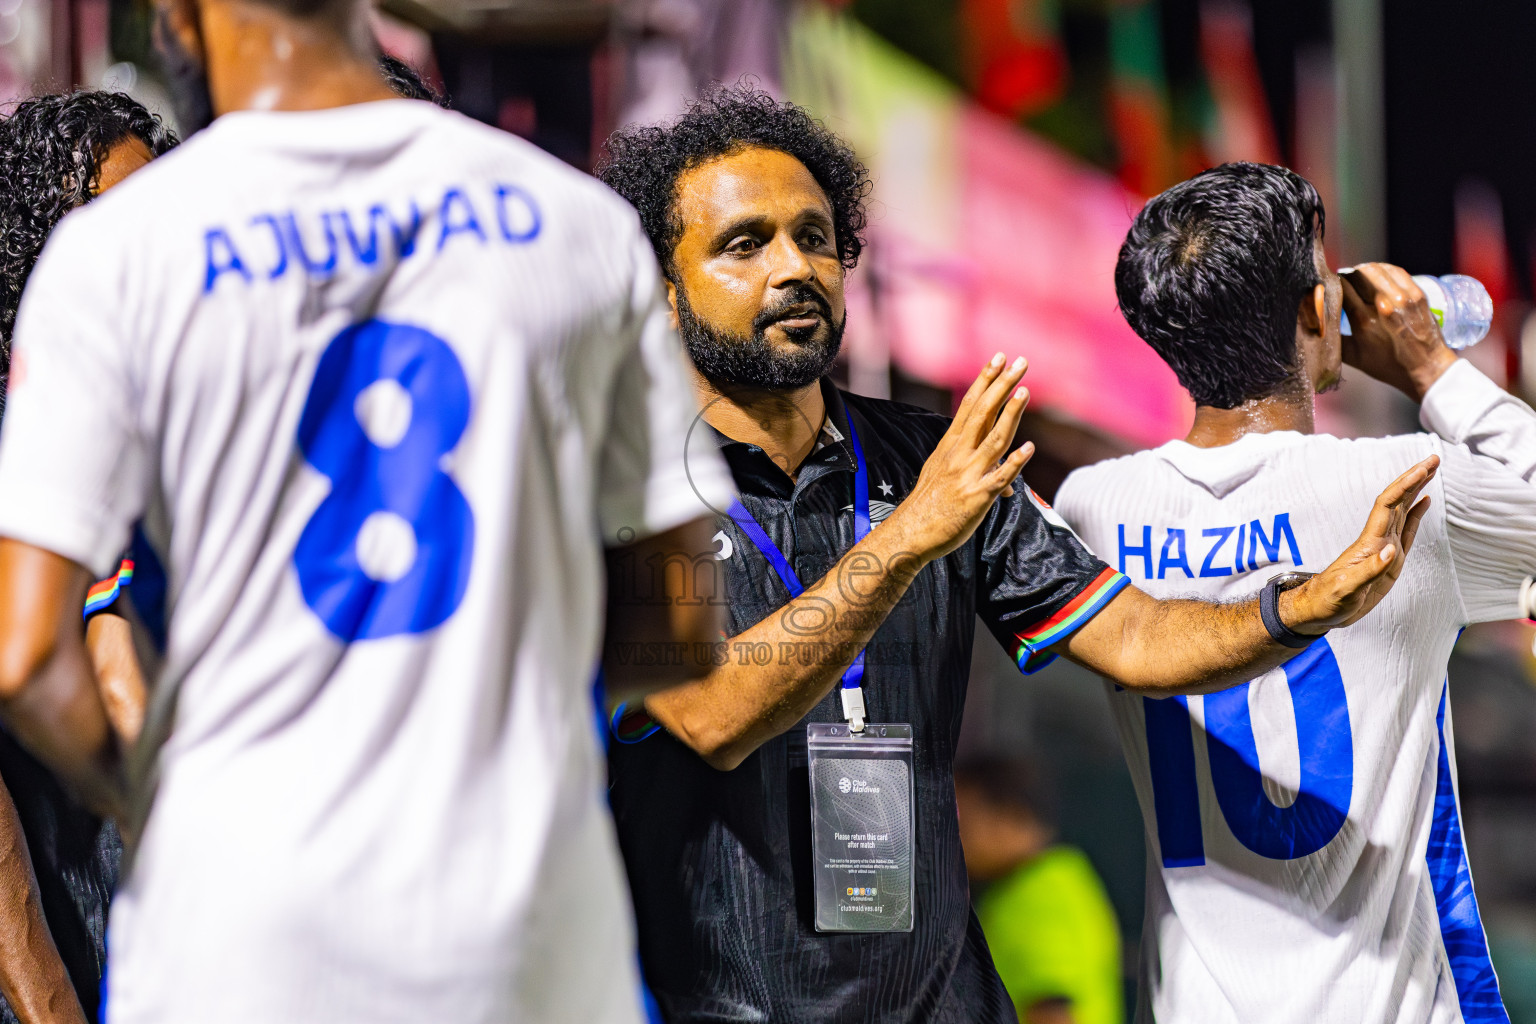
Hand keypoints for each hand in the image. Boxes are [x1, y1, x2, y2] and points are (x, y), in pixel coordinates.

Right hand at [881, 353, 1033, 564]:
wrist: (911, 534)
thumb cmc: (930, 506)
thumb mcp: (947, 480)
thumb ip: (978, 473)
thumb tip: (1008, 484)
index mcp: (950, 446)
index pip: (970, 406)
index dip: (985, 381)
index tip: (998, 358)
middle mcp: (958, 455)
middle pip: (983, 413)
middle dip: (1002, 386)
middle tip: (1019, 363)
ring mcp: (968, 474)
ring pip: (993, 439)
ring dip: (1009, 414)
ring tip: (1024, 392)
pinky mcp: (977, 497)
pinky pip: (999, 477)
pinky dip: (1015, 462)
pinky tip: (1028, 448)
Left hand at [1279, 456, 1438, 633]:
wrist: (1321, 610)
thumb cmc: (1329, 600)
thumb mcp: (1347, 590)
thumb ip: (1369, 571)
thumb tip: (1391, 550)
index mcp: (1369, 543)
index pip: (1389, 505)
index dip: (1405, 485)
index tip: (1423, 468)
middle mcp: (1377, 539)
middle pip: (1398, 500)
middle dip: (1415, 478)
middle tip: (1433, 459)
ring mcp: (1384, 547)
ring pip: (1403, 510)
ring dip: (1417, 490)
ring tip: (1431, 470)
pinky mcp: (1390, 559)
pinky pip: (1406, 530)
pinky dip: (1416, 514)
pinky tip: (1424, 502)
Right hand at [1340, 263, 1458, 400]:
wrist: (1425, 368)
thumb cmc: (1387, 365)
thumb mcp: (1353, 358)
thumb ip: (1333, 340)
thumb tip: (1314, 325)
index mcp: (1362, 321)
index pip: (1341, 288)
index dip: (1332, 283)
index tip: (1329, 286)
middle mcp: (1381, 307)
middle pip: (1357, 275)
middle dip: (1346, 275)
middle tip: (1343, 280)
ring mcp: (1401, 299)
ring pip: (1375, 270)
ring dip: (1363, 269)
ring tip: (1358, 275)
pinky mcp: (1416, 294)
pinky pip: (1395, 271)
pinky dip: (1382, 268)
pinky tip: (1377, 272)